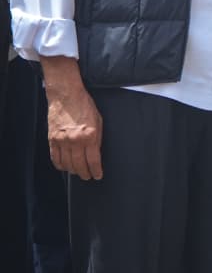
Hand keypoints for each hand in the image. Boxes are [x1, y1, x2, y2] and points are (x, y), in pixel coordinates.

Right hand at [42, 57, 103, 180]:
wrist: (66, 96)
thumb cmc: (84, 106)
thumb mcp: (98, 121)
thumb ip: (97, 138)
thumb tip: (96, 153)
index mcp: (89, 136)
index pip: (93, 160)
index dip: (96, 171)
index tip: (98, 175)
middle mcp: (75, 140)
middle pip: (79, 165)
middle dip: (85, 173)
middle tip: (88, 177)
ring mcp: (61, 140)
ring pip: (67, 164)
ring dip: (73, 171)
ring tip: (78, 172)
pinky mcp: (52, 139)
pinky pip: (55, 157)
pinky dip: (60, 165)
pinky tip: (65, 167)